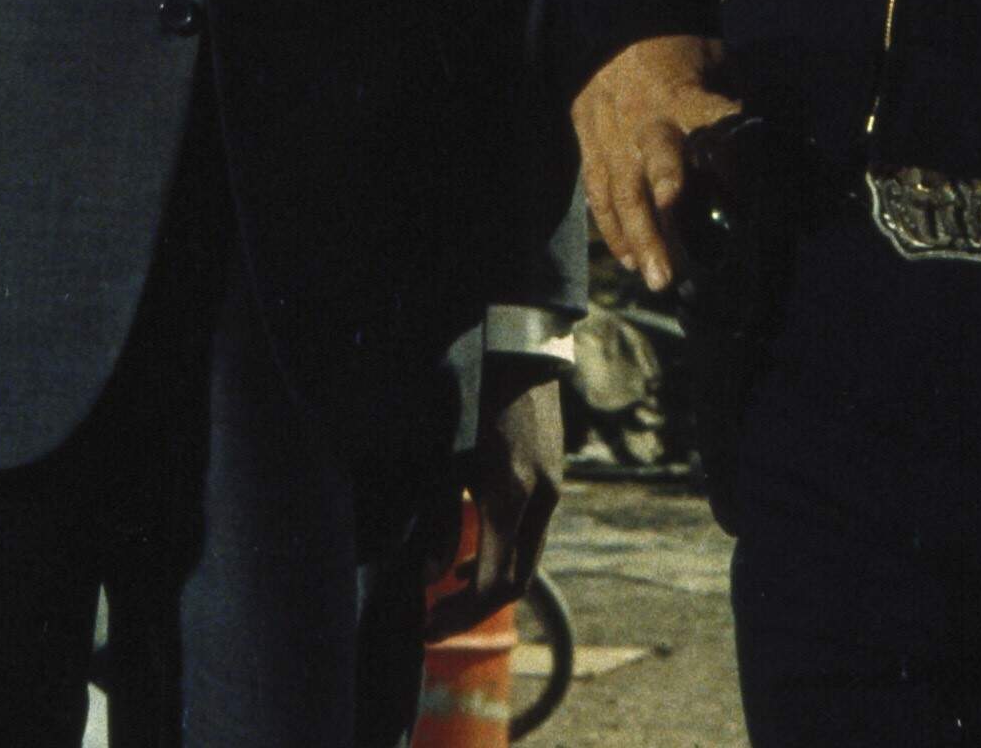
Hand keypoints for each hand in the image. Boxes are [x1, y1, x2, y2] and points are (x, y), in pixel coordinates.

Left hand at [426, 375, 564, 634]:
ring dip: (488, 587)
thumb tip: (429, 576)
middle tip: (433, 625)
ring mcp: (552, 490)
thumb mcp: (445, 457)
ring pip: (526, 561)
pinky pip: (530, 536)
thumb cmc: (471, 396)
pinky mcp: (551, 480)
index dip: (460, 614)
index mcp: (511, 495)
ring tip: (445, 597)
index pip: (493, 583)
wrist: (518, 349)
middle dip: (473, 610)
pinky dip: (502, 557)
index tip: (428, 630)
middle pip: (515, 583)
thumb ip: (440, 518)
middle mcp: (540, 500)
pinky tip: (469, 560)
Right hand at [572, 33, 735, 292]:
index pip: (712, 128)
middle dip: (666, 208)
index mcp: (685, 98)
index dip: (730, 160)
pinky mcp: (592, 148)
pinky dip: (611, 229)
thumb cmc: (678, 51)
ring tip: (658, 278)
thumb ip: (737, 100)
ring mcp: (615, 139)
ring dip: (640, 238)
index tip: (744, 195)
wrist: (617, 30)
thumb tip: (775, 140)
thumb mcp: (718, 61)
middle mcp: (650, 124)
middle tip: (677, 253)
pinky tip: (629, 260)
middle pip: (657, 165)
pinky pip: (598, 193)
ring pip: (622, 192)